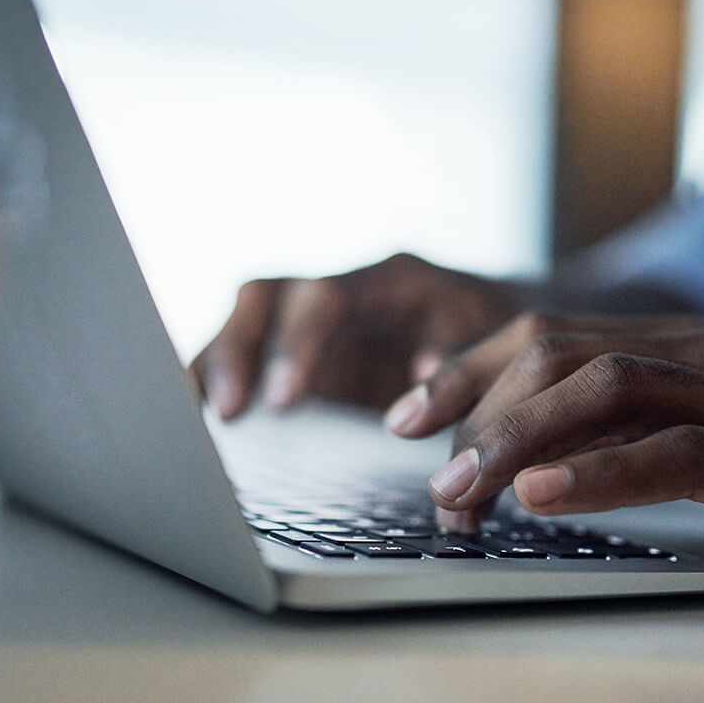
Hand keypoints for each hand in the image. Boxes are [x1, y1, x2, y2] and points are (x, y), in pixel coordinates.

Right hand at [190, 253, 520, 419]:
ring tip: (203, 420)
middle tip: (235, 411)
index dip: (300, 344)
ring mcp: (312, 322)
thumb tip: (421, 379)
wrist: (510, 330)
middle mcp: (341, 291)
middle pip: (268, 298)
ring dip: (218, 366)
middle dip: (242, 351)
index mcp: (392, 281)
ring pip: (244, 322)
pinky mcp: (296, 355)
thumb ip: (464, 364)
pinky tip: (193, 421)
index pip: (328, 298)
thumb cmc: (504, 338)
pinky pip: (242, 356)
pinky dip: (213, 380)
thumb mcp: (500, 345)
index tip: (285, 399)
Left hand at [386, 314, 703, 583]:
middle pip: (559, 353)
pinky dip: (603, 472)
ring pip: (607, 392)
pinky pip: (681, 451)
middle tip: (415, 458)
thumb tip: (545, 457)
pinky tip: (546, 495)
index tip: (405, 411)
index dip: (468, 367)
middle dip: (473, 404)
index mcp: (684, 345)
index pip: (550, 335)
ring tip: (458, 488)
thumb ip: (642, 428)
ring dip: (519, 439)